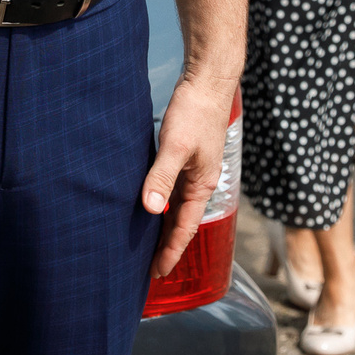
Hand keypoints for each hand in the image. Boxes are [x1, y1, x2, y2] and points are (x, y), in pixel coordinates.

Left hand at [141, 70, 233, 276]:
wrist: (207, 81)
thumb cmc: (194, 111)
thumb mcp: (175, 145)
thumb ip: (162, 177)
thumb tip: (152, 210)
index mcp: (202, 185)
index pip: (185, 228)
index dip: (171, 252)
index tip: (157, 274)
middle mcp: (200, 182)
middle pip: (182, 222)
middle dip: (167, 246)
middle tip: (148, 270)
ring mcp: (194, 170)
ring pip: (177, 206)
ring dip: (164, 226)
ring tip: (147, 246)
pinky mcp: (186, 157)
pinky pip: (173, 189)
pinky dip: (163, 203)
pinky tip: (149, 206)